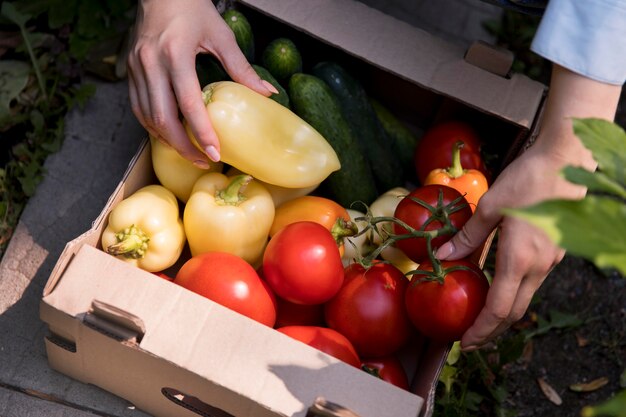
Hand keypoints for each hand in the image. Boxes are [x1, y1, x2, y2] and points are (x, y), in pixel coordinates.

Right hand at [127, 0, 276, 166]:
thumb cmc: (191, 7)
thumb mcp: (221, 36)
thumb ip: (242, 68)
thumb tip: (267, 94)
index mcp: (175, 54)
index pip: (188, 104)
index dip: (202, 133)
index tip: (215, 153)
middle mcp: (151, 64)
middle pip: (163, 119)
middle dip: (183, 146)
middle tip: (203, 161)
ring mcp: (136, 68)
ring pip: (147, 117)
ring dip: (168, 140)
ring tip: (190, 153)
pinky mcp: (129, 70)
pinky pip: (139, 107)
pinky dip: (154, 126)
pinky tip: (170, 134)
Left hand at [435, 64, 621, 349]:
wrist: (566, 159)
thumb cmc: (527, 179)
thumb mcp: (490, 207)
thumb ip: (467, 237)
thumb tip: (441, 257)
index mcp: (520, 258)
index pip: (499, 309)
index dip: (481, 330)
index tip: (464, 343)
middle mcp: (538, 266)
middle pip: (514, 312)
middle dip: (491, 330)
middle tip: (470, 340)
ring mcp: (550, 260)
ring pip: (525, 298)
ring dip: (503, 314)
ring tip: (480, 319)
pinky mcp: (555, 252)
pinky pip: (531, 283)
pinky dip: (512, 294)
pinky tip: (497, 288)